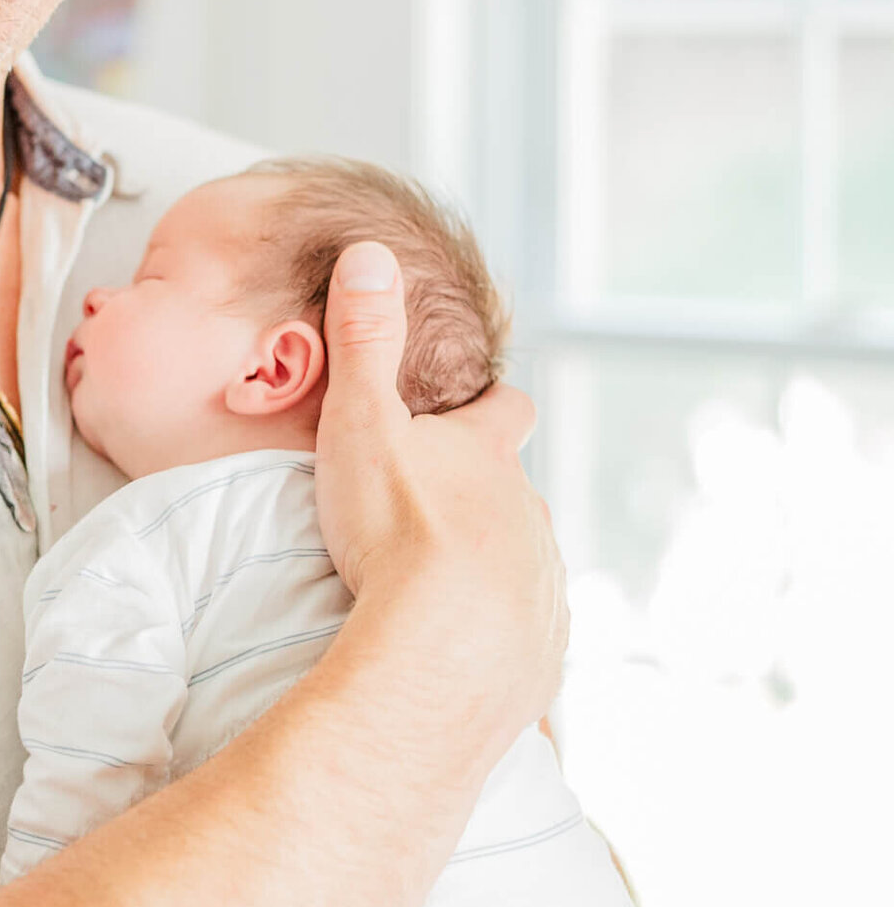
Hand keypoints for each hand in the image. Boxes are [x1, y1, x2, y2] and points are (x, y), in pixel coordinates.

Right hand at [315, 241, 568, 768]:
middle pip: (518, 494)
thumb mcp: (364, 422)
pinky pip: (525, 638)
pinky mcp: (541, 654)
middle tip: (440, 511)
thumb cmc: (398, 530)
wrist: (442, 654)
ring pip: (525, 563)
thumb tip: (370, 252)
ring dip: (491, 569)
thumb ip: (364, 340)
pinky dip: (498, 636)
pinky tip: (465, 653)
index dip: (493, 405)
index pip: (507, 411)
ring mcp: (542, 586)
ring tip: (443, 591)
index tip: (480, 405)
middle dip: (487, 498)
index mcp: (488, 457)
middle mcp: (529, 516)